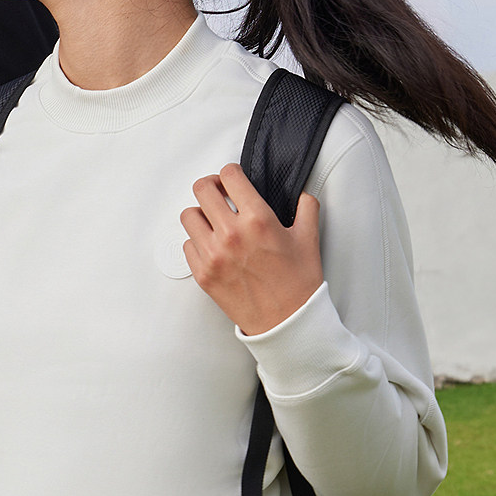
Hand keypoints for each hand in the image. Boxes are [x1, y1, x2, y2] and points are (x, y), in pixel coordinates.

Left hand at [181, 164, 323, 334]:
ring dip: (202, 215)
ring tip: (215, 222)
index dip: (231, 173)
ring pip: (189, 216)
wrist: (287, 323)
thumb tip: (302, 194)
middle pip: (201, 190)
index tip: (233, 179)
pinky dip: (197, 242)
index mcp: (258, 220)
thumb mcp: (309, 239)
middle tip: (220, 193)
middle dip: (212, 186)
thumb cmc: (298, 284)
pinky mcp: (202, 274)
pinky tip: (213, 246)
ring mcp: (212, 255)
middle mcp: (230, 235)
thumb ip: (305, 208)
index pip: (229, 176)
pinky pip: (187, 245)